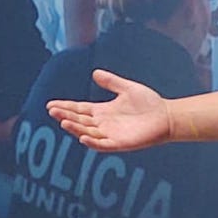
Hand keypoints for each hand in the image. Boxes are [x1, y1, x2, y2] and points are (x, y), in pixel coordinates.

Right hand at [47, 69, 172, 151]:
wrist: (167, 116)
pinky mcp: (120, 143)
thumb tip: (95, 73)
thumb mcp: (127, 89)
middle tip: (52, 111)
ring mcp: (110, 134)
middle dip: (66, 116)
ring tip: (63, 122)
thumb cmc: (149, 103)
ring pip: (88, 132)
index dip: (65, 107)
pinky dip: (92, 142)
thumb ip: (112, 82)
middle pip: (80, 120)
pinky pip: (103, 144)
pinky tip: (83, 136)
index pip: (79, 109)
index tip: (51, 104)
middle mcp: (103, 124)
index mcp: (103, 111)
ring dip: (75, 128)